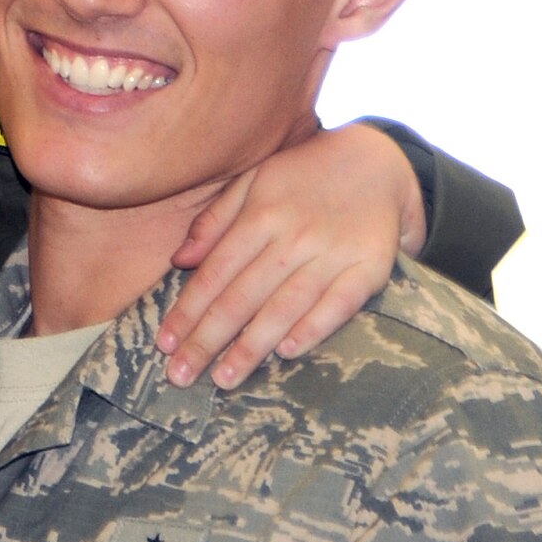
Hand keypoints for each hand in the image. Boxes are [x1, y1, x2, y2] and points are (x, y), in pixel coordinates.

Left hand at [159, 122, 425, 388]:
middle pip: (242, 298)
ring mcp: (333, 253)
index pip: (215, 274)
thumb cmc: (303, 177)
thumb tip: (179, 260)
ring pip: (284, 308)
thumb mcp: (253, 181)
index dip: (187, 311)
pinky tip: (286, 353)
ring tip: (224, 379)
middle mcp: (294, 236)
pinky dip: (313, 328)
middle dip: (207, 341)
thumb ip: (215, 220)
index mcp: (261, 215)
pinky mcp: (369, 268)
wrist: (377, 162)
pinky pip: (338, 305)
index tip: (164, 344)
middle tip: (180, 375)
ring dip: (251, 347)